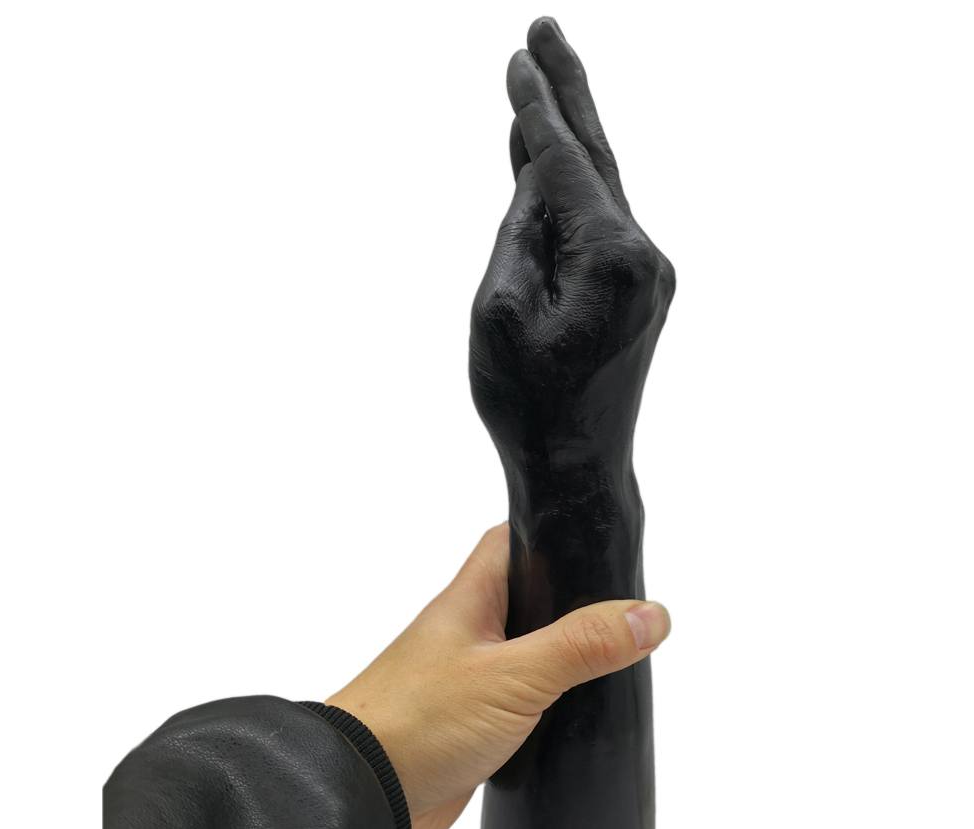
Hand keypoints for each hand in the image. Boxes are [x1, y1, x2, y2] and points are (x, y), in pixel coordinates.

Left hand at [325, 525, 669, 828]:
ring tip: (609, 660)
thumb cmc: (416, 720)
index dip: (553, 531)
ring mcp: (467, 678)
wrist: (363, 793)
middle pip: (529, 597)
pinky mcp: (472, 724)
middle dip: (572, 600)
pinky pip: (519, 700)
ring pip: (527, 652)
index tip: (597, 536)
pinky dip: (547, 703)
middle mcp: (468, 632)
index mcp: (469, 600)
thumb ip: (582, 645)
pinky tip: (570, 715)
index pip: (513, 540)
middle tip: (621, 608)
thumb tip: (650, 615)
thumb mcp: (514, 676)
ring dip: (562, 657)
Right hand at [470, 18, 674, 466]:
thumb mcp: (499, 312)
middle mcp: (644, 257)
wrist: (577, 466)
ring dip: (567, 142)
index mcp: (613, 258)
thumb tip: (539, 183)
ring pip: (599, 190)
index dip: (536, 110)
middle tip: (545, 31)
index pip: (565, 164)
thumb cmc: (529, 403)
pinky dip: (574, 193)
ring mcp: (649, 275)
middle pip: (597, 157)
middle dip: (566, 94)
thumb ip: (518, 233)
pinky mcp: (640, 293)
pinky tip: (551, 169)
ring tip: (541, 90)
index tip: (518, 59)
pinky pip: (600, 225)